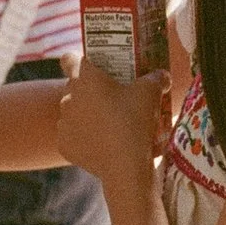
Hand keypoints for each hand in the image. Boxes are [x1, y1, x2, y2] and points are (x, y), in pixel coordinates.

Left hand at [53, 56, 170, 195]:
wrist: (125, 165)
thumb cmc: (135, 120)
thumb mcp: (150, 92)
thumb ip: (156, 78)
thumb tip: (162, 75)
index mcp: (84, 79)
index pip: (69, 59)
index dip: (78, 60)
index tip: (93, 67)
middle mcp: (67, 98)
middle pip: (75, 87)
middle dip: (90, 90)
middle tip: (112, 98)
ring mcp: (63, 122)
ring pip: (72, 111)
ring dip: (85, 114)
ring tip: (108, 123)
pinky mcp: (63, 144)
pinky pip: (72, 134)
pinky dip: (83, 136)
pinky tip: (100, 142)